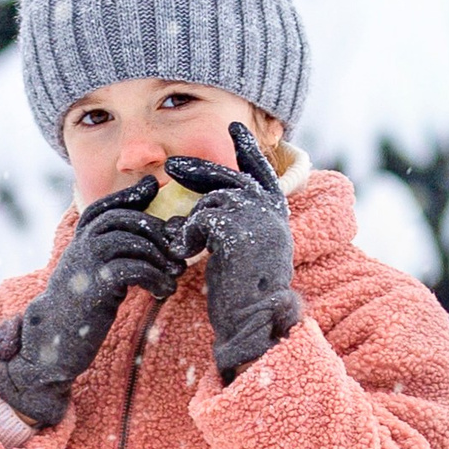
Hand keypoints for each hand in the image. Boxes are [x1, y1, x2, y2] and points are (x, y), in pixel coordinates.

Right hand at [0, 181, 182, 425]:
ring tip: (174, 275)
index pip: (106, 205)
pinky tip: (164, 292)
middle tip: (177, 252)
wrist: (53, 340)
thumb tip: (147, 233)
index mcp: (79, 240)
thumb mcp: (93, 272)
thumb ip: (111, 251)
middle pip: (126, 219)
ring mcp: (87, 263)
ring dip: (161, 257)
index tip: (152, 189)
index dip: (130, 194)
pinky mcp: (97, 286)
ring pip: (133, 242)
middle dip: (157, 231)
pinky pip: (136, 269)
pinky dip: (156, 279)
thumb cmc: (80, 307)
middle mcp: (81, 245)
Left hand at [164, 123, 300, 384]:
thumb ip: (234, 222)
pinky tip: (185, 255)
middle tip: (172, 164)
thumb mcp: (243, 250)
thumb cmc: (242, 296)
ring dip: (192, 220)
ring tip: (183, 245)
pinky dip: (188, 235)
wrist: (253, 321)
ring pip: (213, 200)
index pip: (262, 174)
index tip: (234, 127)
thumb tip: (210, 197)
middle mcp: (272, 212)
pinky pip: (201, 219)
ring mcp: (257, 219)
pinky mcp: (236, 230)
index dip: (248, 152)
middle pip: (231, 178)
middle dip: (200, 169)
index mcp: (277, 216)